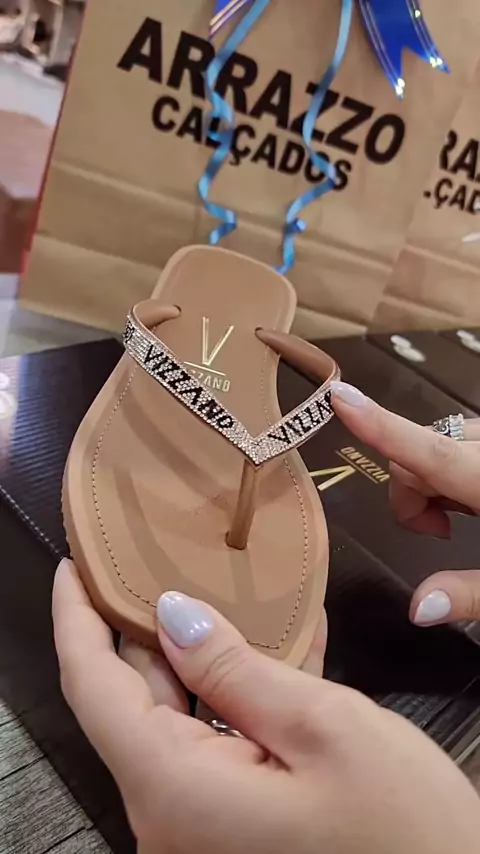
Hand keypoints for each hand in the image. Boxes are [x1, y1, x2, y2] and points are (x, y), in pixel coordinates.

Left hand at [53, 560, 479, 853]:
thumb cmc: (405, 834)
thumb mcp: (325, 729)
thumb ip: (237, 670)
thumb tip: (172, 615)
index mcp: (176, 790)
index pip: (91, 688)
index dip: (75, 620)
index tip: (74, 569)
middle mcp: (171, 817)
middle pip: (133, 703)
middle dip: (143, 629)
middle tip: (156, 565)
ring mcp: (201, 828)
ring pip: (178, 720)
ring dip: (200, 657)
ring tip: (222, 594)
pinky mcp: (233, 830)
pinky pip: (217, 746)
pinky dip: (236, 696)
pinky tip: (273, 650)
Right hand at [331, 381, 479, 626]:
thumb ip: (474, 594)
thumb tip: (417, 609)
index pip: (428, 452)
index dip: (380, 425)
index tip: (340, 396)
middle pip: (426, 451)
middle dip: (412, 490)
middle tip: (437, 534)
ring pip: (446, 445)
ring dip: (435, 480)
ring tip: (460, 520)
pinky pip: (467, 445)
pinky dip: (457, 471)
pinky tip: (473, 500)